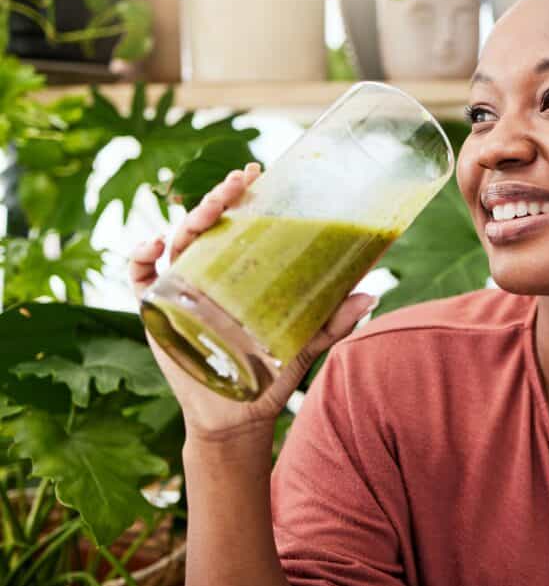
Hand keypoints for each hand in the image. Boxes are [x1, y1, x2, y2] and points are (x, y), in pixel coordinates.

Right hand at [130, 162, 377, 442]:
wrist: (239, 415)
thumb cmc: (272, 374)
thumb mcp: (306, 342)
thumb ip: (336, 320)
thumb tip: (373, 295)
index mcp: (242, 271)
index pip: (241, 223)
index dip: (244, 194)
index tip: (256, 170)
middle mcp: (210, 272)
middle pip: (209, 224)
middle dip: (218, 197)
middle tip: (237, 181)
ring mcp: (181, 289)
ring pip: (179, 241)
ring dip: (189, 219)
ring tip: (208, 208)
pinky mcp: (157, 312)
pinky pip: (139, 278)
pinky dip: (140, 258)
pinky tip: (154, 246)